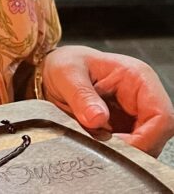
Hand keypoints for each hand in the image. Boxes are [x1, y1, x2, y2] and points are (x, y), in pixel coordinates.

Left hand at [42, 45, 173, 156]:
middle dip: (131, 147)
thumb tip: (98, 118)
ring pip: (144, 146)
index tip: (117, 144)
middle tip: (102, 146)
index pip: (162, 115)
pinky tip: (94, 141)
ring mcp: (136, 115)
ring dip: (120, 150)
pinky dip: (113, 151)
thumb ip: (81, 95)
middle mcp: (143, 98)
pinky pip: (129, 149)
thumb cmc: (65, 63)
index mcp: (138, 78)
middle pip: (157, 136)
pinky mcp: (126, 129)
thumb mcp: (66, 73)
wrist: (54, 71)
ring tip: (93, 138)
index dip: (145, 137)